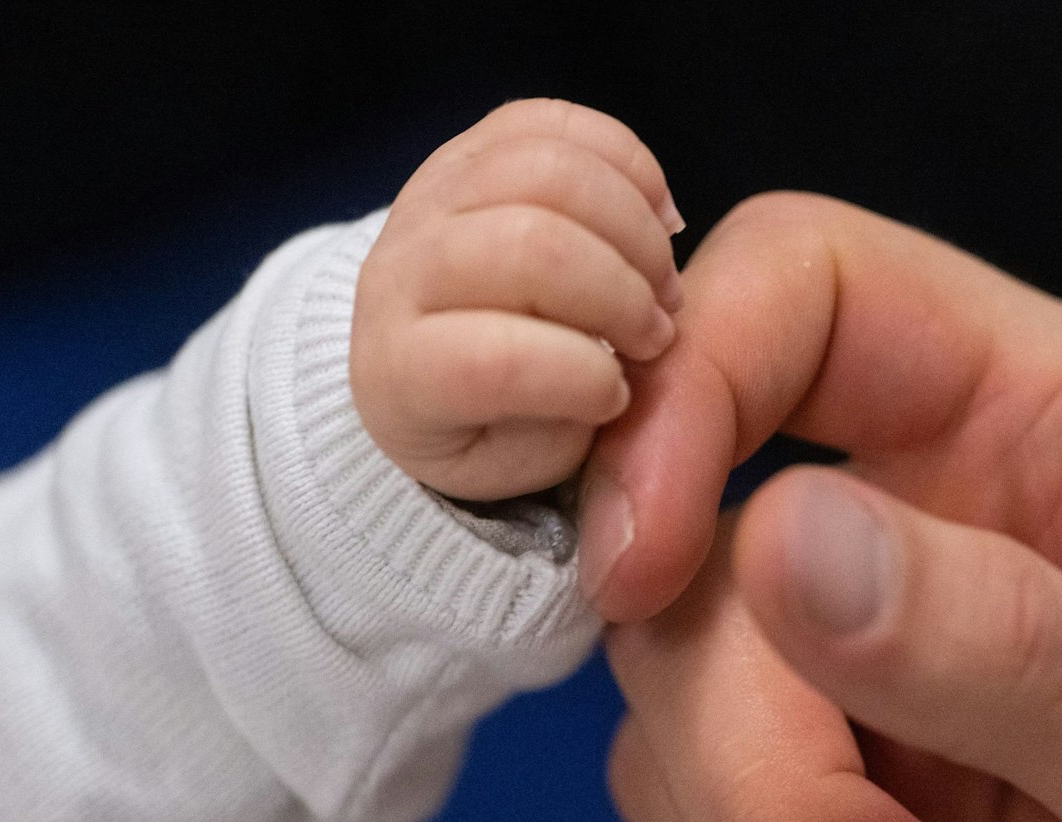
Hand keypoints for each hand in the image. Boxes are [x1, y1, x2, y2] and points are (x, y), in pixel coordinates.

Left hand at [351, 98, 683, 500]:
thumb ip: (566, 424)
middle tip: (657, 335)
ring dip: (636, 229)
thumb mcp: (522, 459)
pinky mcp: (470, 147)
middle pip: (528, 247)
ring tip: (661, 282)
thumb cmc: (485, 422)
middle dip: (622, 293)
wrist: (423, 358)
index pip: (485, 360)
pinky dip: (627, 163)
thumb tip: (620, 366)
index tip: (617, 397)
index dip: (576, 377)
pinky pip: (556, 122)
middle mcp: (401, 271)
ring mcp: (431, 196)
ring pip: (549, 171)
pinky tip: (656, 217)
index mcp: (400, 370)